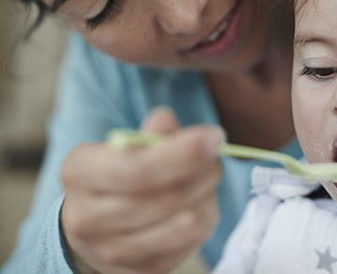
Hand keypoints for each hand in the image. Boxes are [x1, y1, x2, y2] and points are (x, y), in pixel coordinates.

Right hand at [61, 107, 223, 273]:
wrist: (96, 223)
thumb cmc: (119, 172)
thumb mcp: (126, 145)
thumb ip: (150, 133)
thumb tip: (165, 120)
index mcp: (79, 172)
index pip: (135, 169)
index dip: (181, 154)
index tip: (213, 137)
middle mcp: (86, 218)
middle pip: (165, 198)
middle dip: (203, 174)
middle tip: (215, 159)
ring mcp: (110, 252)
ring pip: (185, 223)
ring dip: (207, 196)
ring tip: (204, 181)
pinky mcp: (140, 272)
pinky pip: (192, 243)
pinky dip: (205, 219)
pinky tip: (197, 204)